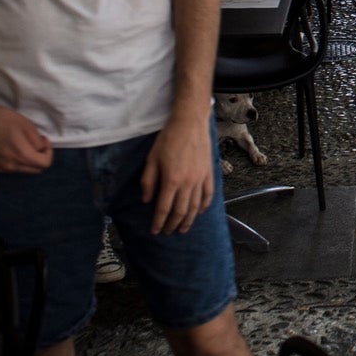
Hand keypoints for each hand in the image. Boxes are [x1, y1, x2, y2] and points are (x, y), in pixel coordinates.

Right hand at [0, 99, 52, 173]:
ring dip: (25, 160)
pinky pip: (6, 168)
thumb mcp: (27, 125)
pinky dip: (11, 161)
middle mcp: (10, 167)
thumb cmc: (2, 119)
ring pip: (20, 169)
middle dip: (39, 157)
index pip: (44, 164)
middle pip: (34, 169)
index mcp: (21, 156)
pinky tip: (6, 147)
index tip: (43, 140)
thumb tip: (40, 148)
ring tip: (19, 144)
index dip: (48, 152)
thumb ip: (37, 141)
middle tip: (35, 142)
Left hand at [140, 115, 213, 234]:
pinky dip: (204, 206)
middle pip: (180, 211)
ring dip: (189, 220)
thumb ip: (148, 181)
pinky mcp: (209, 173)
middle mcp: (187, 183)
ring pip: (195, 207)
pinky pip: (208, 195)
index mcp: (171, 180)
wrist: (190, 123)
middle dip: (172, 224)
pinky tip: (200, 212)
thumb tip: (146, 200)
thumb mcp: (151, 159)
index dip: (158, 222)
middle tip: (167, 232)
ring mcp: (200, 179)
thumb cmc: (168, 139)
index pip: (163, 208)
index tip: (155, 230)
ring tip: (183, 229)